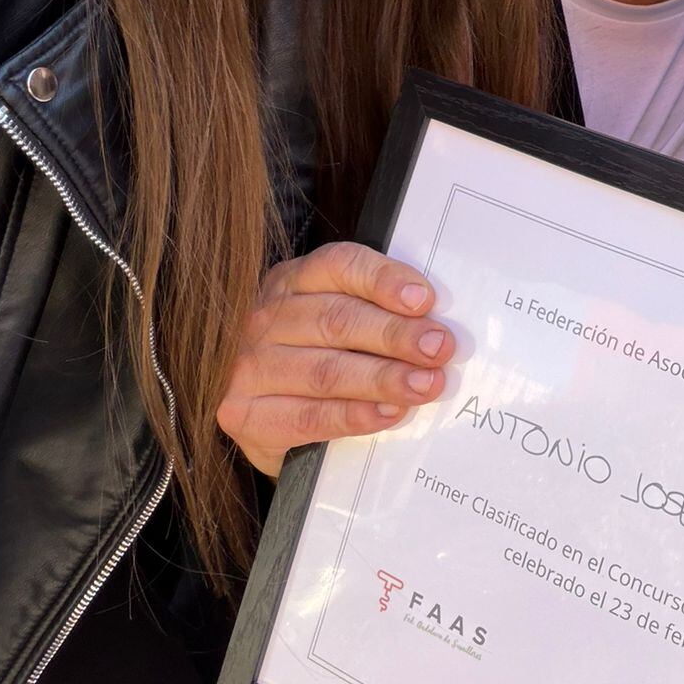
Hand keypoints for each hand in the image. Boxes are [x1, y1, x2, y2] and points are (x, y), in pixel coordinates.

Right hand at [216, 242, 454, 476]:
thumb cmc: (322, 357)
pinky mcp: (244, 413)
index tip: (425, 300)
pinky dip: (353, 416)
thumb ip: (381, 313)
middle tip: (439, 348)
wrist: (267, 417)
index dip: (384, 280)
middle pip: (337, 319)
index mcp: (294, 280)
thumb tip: (436, 326)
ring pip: (326, 370)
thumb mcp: (345, 320)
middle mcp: (266, 317)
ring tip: (426, 384)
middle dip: (396, 335)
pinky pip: (308, 416)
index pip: (339, 266)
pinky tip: (388, 413)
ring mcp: (250, 366)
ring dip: (383, 378)